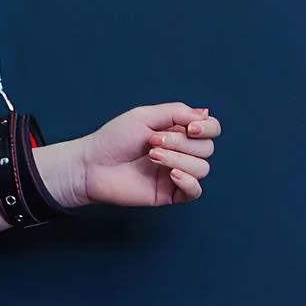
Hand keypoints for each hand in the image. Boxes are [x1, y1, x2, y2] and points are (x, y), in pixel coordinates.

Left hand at [69, 102, 220, 208]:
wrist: (93, 165)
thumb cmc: (114, 139)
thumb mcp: (145, 116)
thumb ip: (176, 112)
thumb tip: (205, 113)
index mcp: (178, 131)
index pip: (211, 129)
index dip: (208, 128)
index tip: (191, 127)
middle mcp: (181, 152)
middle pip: (207, 149)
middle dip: (182, 143)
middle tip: (153, 141)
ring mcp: (176, 173)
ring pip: (202, 168)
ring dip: (179, 159)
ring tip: (152, 156)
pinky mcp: (170, 193)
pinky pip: (195, 191)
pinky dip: (189, 181)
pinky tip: (172, 174)